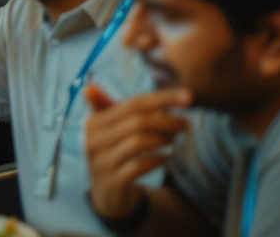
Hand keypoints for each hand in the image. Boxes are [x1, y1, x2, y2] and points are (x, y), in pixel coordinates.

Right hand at [84, 83, 192, 221]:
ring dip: (165, 139)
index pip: (133, 104)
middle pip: (138, 122)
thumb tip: (91, 84)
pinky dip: (158, 159)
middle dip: (168, 121)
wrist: (106, 194)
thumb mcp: (108, 130)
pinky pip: (140, 165)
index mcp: (93, 122)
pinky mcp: (112, 181)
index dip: (162, 99)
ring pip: (139, 142)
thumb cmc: (113, 153)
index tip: (189, 97)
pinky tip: (167, 157)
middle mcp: (93, 140)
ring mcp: (101, 161)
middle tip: (188, 124)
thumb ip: (108, 107)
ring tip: (176, 139)